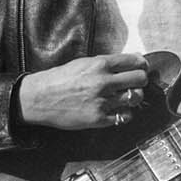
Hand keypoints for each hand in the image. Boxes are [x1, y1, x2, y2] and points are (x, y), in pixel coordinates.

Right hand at [18, 54, 149, 129]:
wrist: (39, 98)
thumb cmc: (60, 79)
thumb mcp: (83, 63)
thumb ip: (107, 63)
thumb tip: (132, 61)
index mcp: (100, 64)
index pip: (135, 62)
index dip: (142, 65)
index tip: (141, 68)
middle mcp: (104, 82)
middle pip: (140, 79)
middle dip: (141, 80)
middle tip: (135, 83)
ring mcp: (102, 101)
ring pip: (135, 98)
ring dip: (133, 97)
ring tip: (126, 97)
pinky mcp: (99, 119)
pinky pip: (125, 116)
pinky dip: (124, 113)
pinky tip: (117, 109)